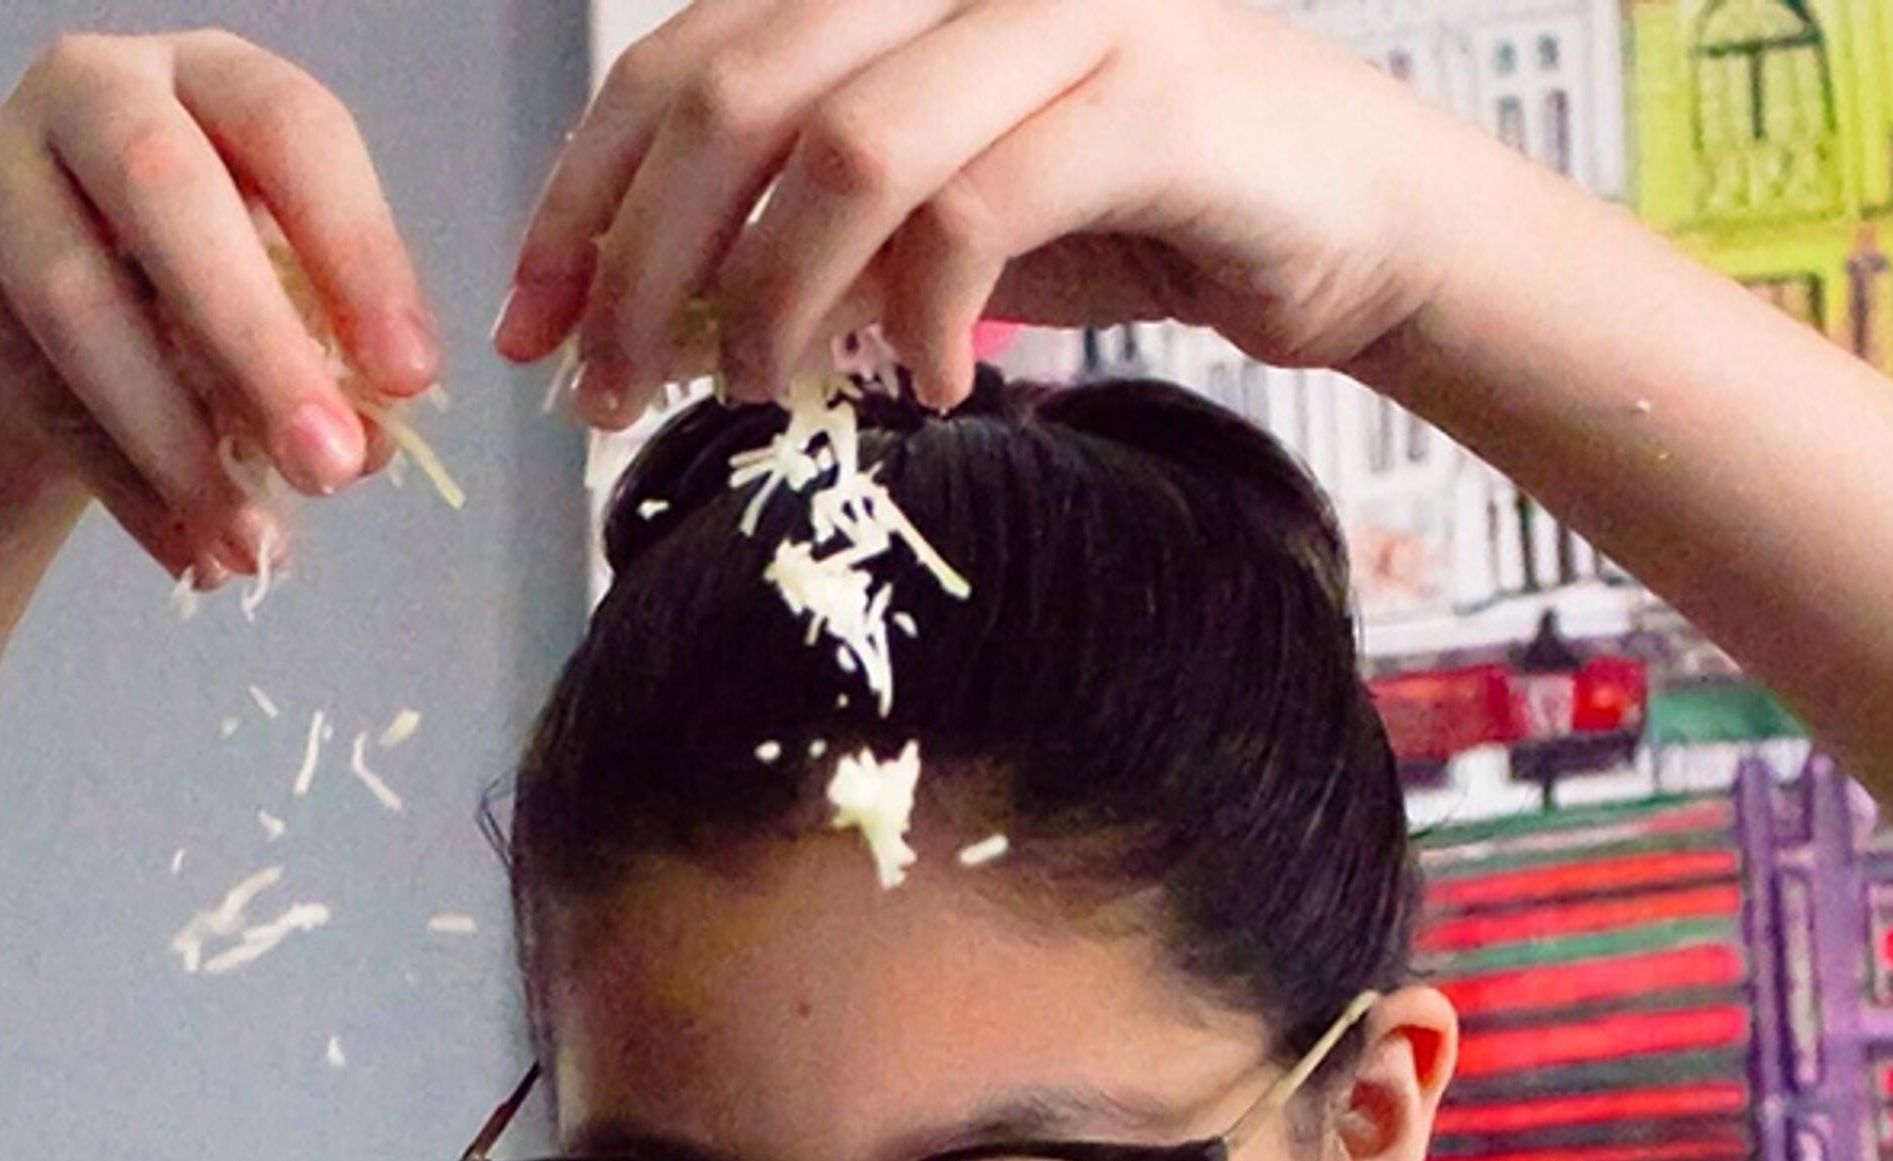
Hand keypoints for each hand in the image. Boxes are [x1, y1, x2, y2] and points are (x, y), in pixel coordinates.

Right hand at [0, 31, 440, 581]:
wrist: (19, 361)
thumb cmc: (178, 314)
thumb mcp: (270, 324)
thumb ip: (323, 364)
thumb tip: (368, 443)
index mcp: (209, 79)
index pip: (292, 128)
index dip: (358, 250)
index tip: (409, 379)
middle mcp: (92, 90)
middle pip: (169, 192)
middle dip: (259, 342)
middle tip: (330, 467)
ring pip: (80, 303)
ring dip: (181, 444)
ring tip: (256, 545)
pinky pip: (32, 391)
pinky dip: (127, 489)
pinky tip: (191, 554)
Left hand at [493, 0, 1457, 420]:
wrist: (1362, 222)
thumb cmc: (1149, 211)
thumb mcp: (945, 211)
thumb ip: (812, 225)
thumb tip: (650, 316)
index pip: (685, 57)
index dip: (586, 191)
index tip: (530, 320)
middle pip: (735, 94)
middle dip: (644, 259)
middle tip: (611, 387)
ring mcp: (1064, 11)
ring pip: (841, 148)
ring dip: (771, 297)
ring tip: (765, 392)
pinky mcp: (1150, 94)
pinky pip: (975, 210)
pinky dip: (920, 317)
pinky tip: (924, 385)